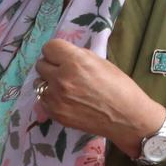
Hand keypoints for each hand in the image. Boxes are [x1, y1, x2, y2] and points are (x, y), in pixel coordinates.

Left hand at [35, 39, 165, 155]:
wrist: (126, 118)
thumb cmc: (121, 87)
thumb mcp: (103, 63)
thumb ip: (80, 56)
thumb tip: (65, 55)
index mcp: (76, 62)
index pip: (50, 47)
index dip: (58, 51)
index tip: (64, 56)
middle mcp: (61, 78)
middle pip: (41, 64)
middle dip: (53, 66)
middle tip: (67, 72)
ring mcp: (55, 97)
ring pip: (38, 82)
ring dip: (49, 82)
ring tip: (66, 88)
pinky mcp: (53, 113)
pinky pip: (43, 99)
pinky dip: (52, 98)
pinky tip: (68, 101)